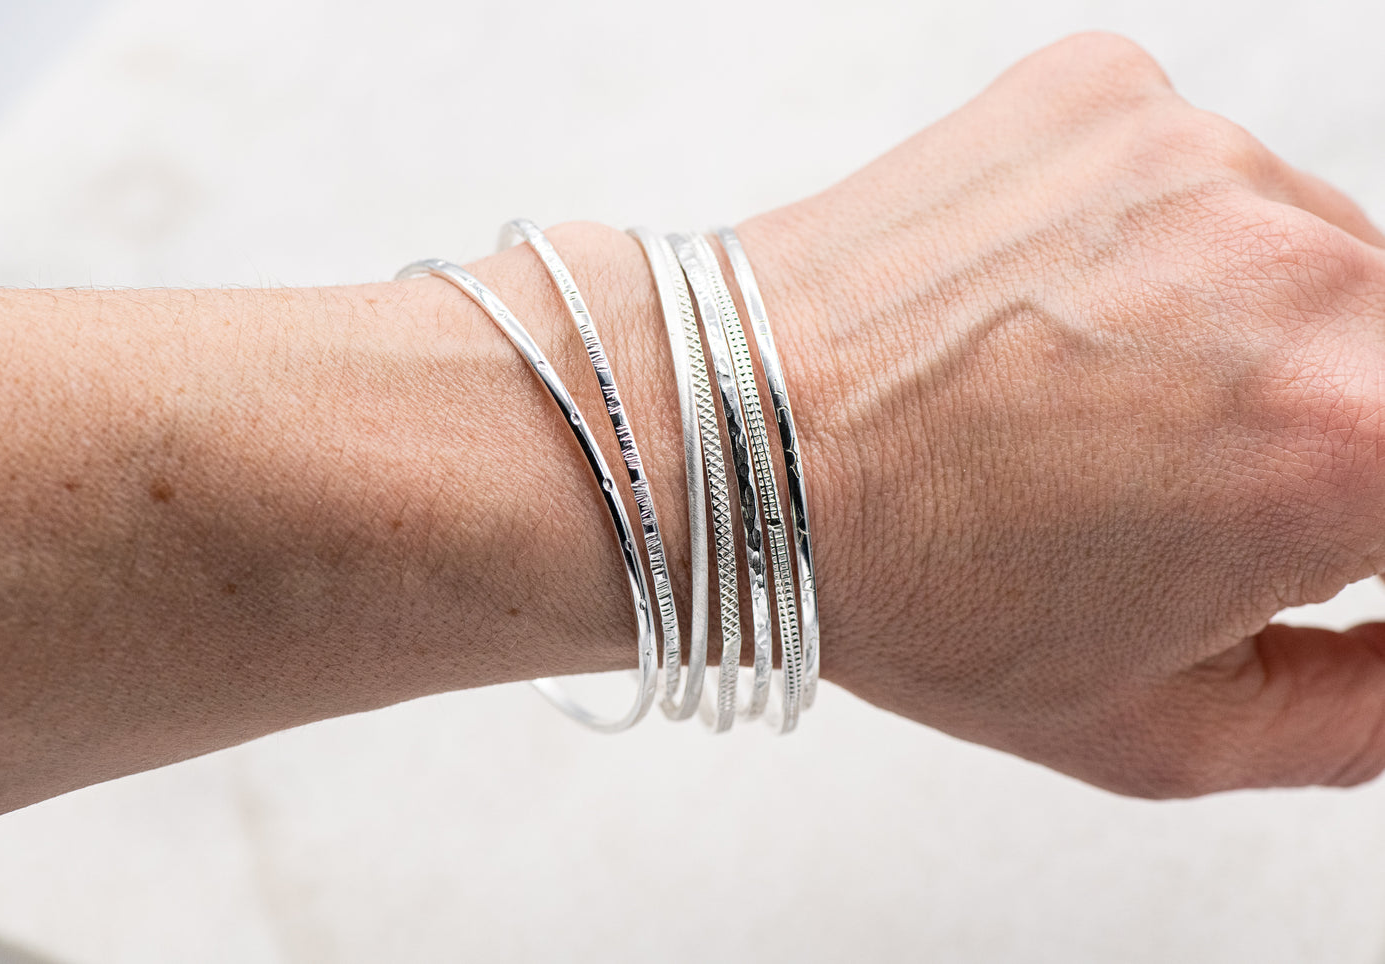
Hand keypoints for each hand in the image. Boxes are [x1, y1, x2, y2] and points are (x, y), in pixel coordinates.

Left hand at [739, 32, 1384, 796]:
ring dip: (1247, 326)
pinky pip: (1199, 179)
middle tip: (1201, 474)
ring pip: (1311, 253)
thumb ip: (1353, 713)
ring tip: (1091, 396)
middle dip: (1337, 423)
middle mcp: (1295, 268)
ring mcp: (1196, 162)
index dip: (1370, 524)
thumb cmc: (905, 582)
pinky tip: (1049, 318)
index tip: (1325, 538)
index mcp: (1345, 441)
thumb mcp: (1152, 728)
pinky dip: (1155, 248)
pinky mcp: (1110, 98)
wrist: (730, 439)